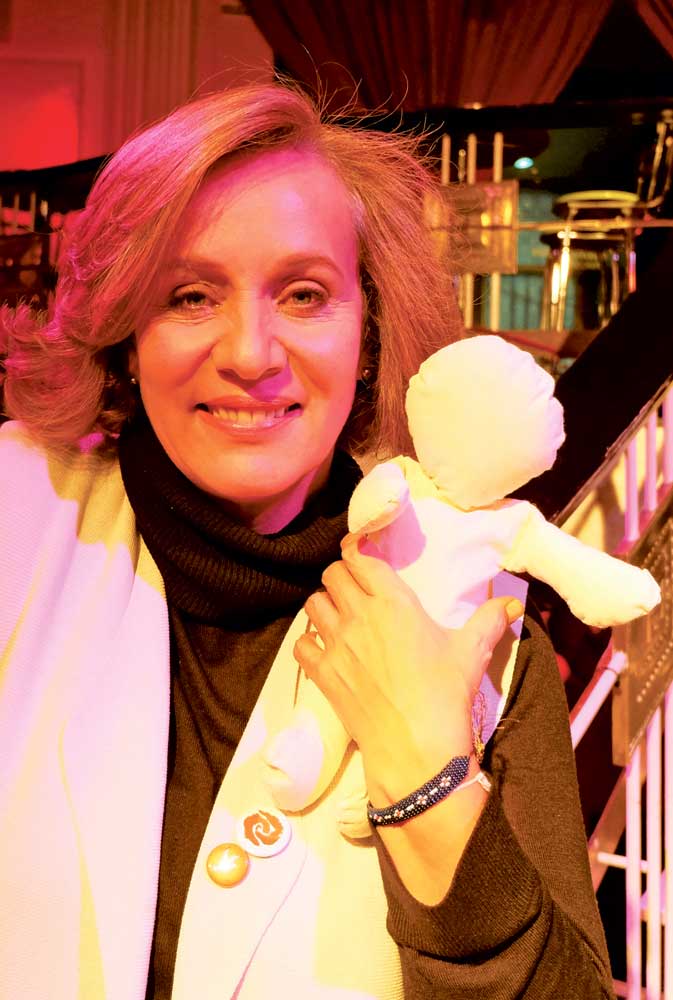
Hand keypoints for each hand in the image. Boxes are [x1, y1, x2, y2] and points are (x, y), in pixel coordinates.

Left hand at [295, 534, 523, 806]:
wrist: (417, 748)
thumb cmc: (445, 695)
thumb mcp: (472, 653)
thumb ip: (490, 620)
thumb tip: (512, 604)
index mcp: (394, 602)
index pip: (361, 558)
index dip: (358, 553)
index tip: (363, 558)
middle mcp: (359, 616)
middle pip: (332, 574)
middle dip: (342, 577)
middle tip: (355, 590)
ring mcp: (336, 644)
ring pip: (312, 604)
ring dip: (324, 605)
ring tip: (339, 617)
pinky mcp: (322, 673)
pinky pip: (300, 644)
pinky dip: (308, 643)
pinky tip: (324, 649)